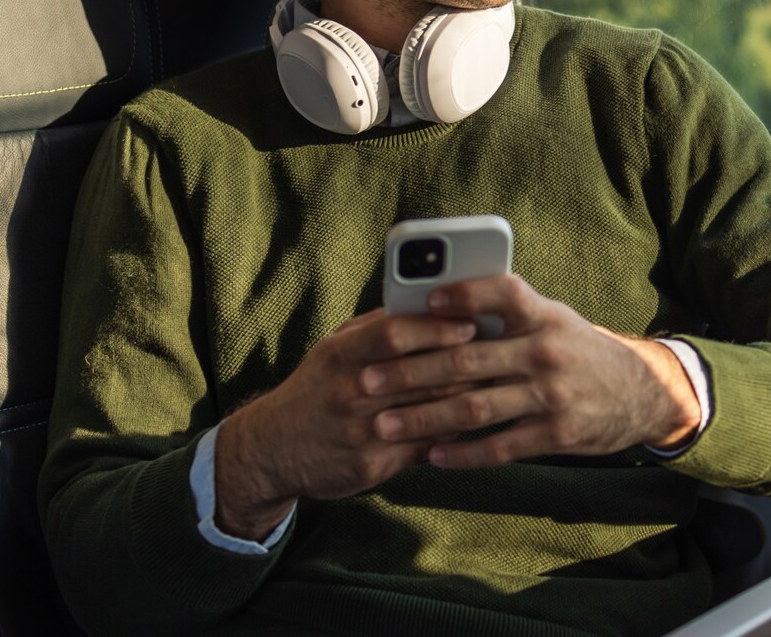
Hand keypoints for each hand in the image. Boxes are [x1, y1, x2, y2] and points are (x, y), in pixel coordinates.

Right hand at [211, 309, 480, 539]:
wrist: (272, 450)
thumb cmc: (315, 388)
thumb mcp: (334, 348)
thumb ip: (376, 327)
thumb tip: (427, 304)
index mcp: (340, 356)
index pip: (395, 333)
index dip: (437, 327)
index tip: (470, 322)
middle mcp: (349, 394)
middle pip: (422, 374)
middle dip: (465, 364)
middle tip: (499, 354)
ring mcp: (360, 434)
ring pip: (429, 413)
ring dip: (466, 399)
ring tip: (495, 385)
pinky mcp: (370, 467)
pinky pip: (423, 448)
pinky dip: (450, 434)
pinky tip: (468, 423)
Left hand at [354, 274, 700, 467]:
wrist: (640, 392)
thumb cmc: (577, 349)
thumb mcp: (553, 319)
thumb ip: (505, 315)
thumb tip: (435, 308)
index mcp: (543, 315)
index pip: (503, 293)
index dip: (464, 295)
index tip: (423, 302)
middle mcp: (546, 351)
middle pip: (468, 360)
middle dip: (410, 372)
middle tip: (367, 381)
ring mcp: (551, 395)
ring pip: (474, 408)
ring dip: (423, 418)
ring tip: (383, 425)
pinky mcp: (556, 434)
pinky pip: (499, 447)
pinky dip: (462, 453)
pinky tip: (431, 456)